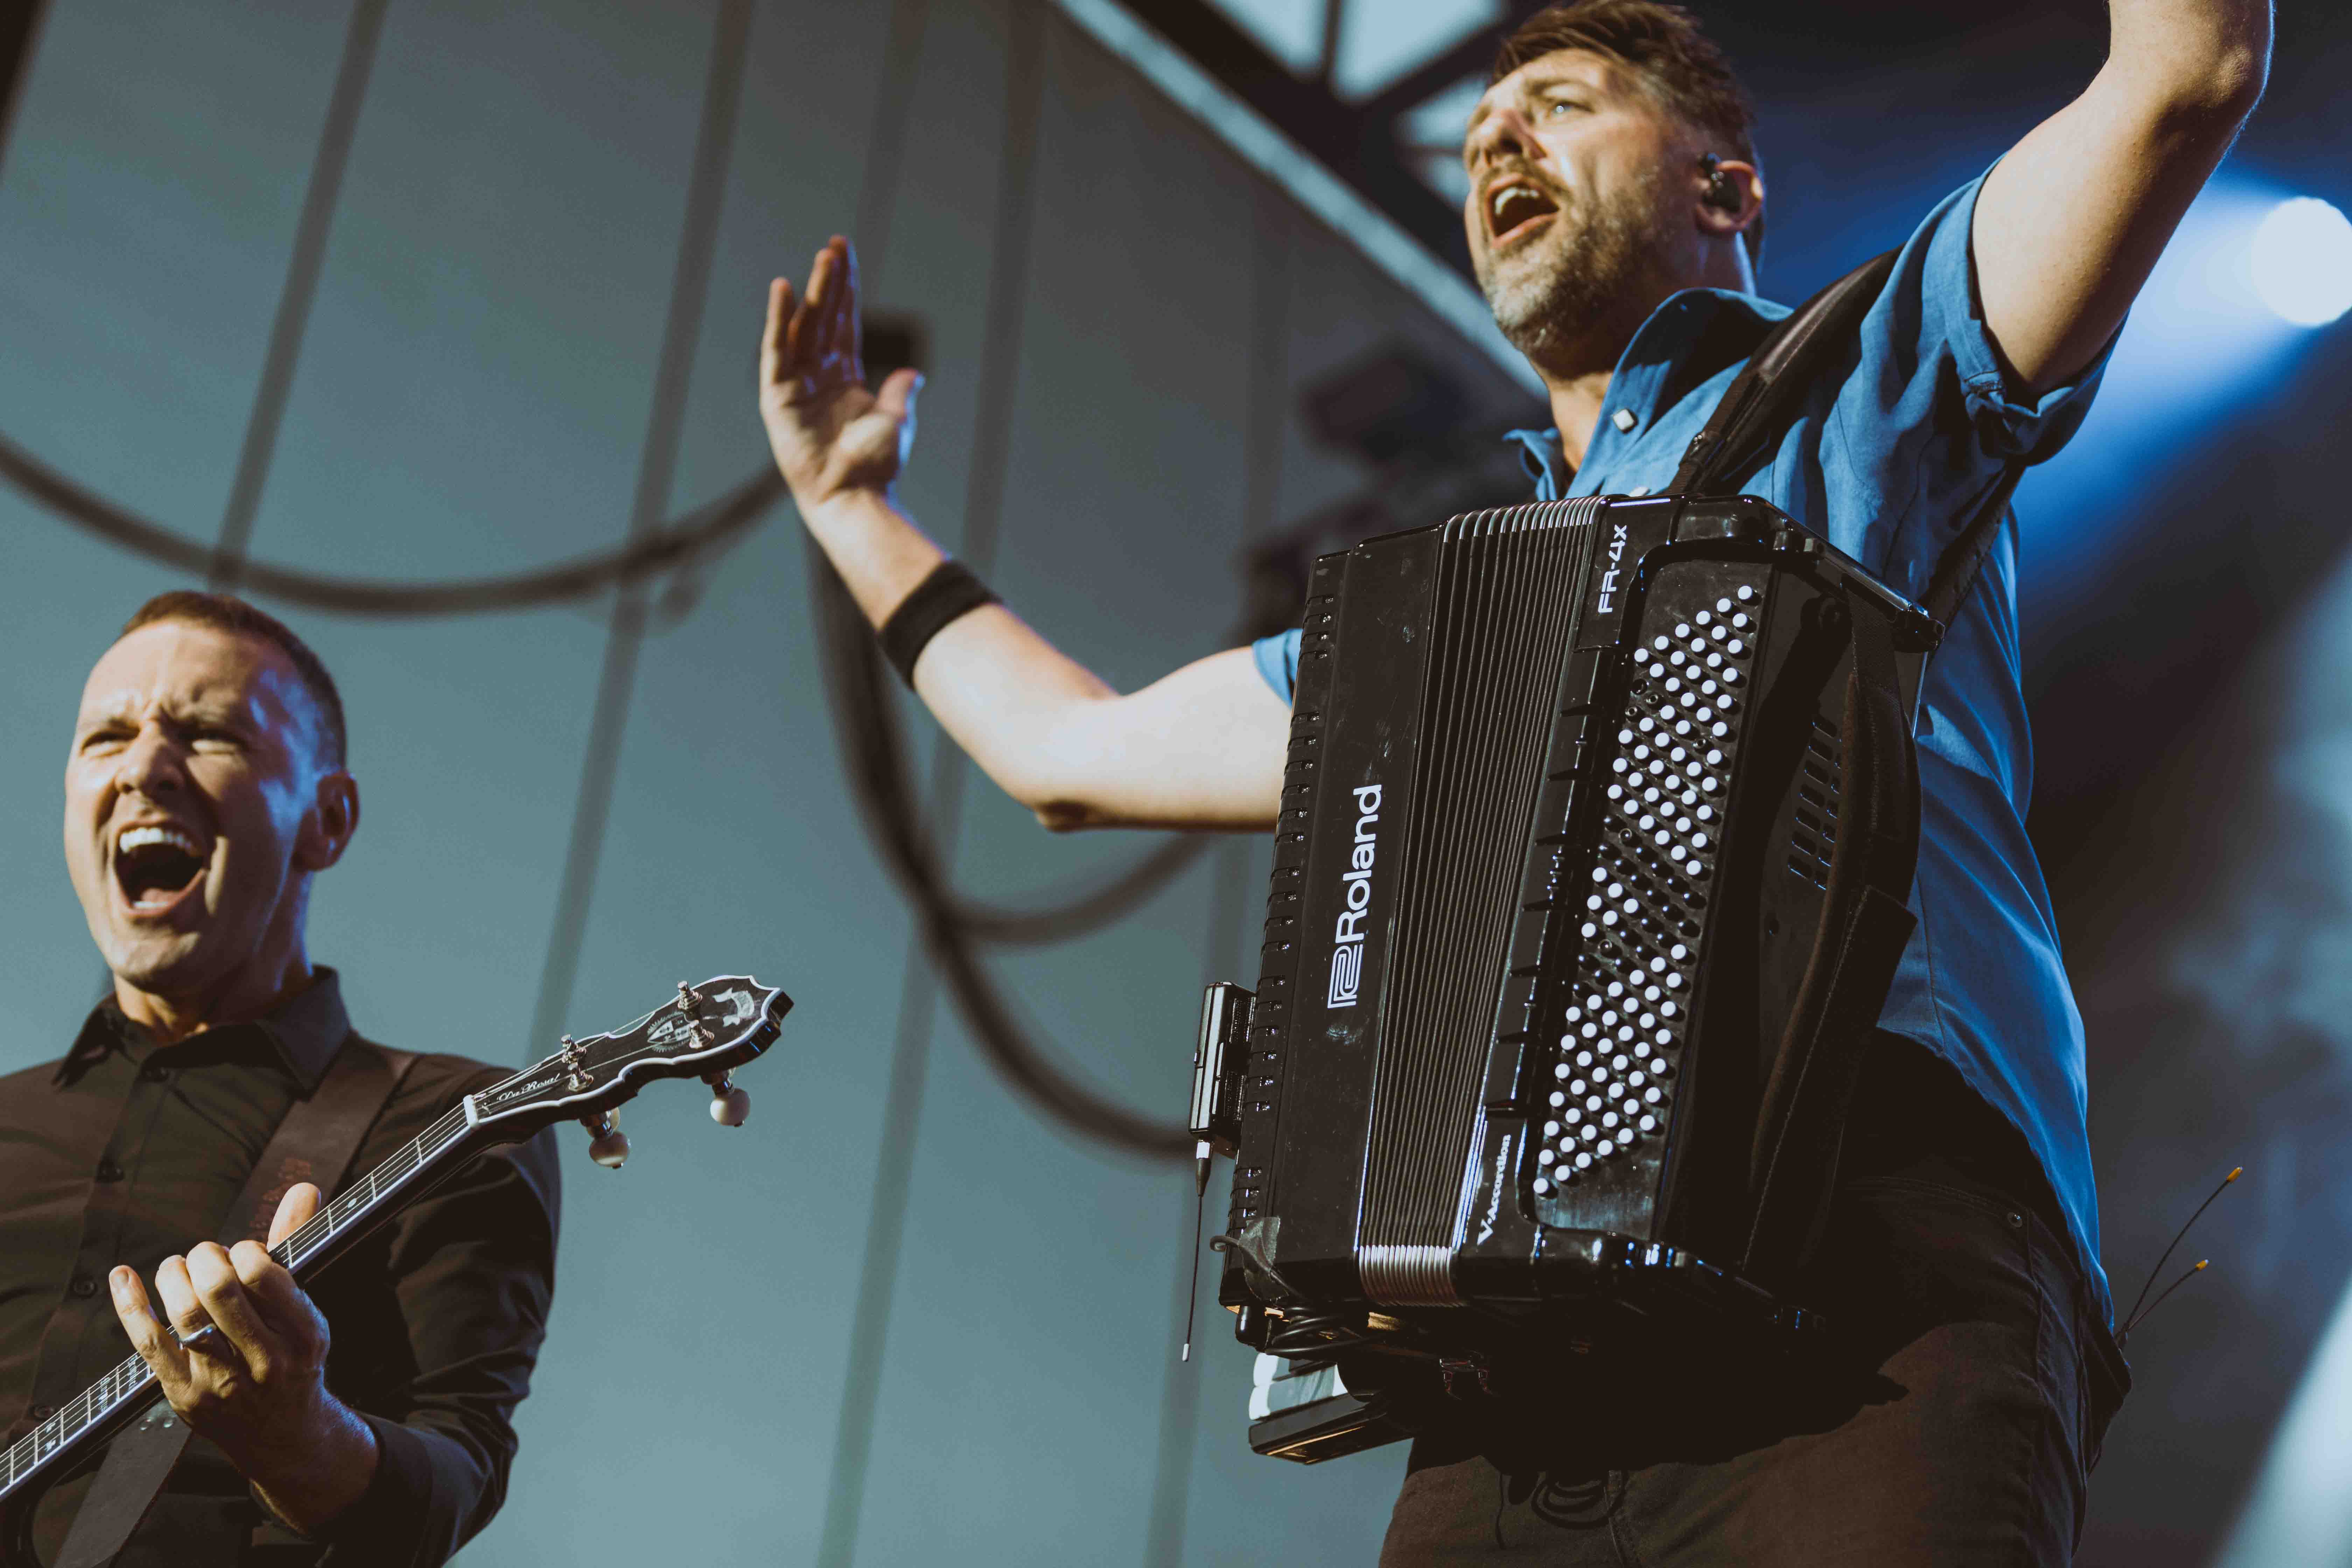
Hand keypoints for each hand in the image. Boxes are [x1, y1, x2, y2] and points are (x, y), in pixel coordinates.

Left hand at [109, 1183, 378, 1533]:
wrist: (283, 1434)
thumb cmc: (293, 1355)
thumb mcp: (307, 1308)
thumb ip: (297, 1246)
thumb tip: (303, 1187)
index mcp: (305, 1335)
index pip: (264, 1274)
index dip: (245, 1249)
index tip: (243, 1251)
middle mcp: (266, 1361)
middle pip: (219, 1289)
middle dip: (205, 1256)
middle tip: (206, 1254)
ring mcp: (223, 1383)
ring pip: (184, 1313)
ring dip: (173, 1275)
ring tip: (179, 1268)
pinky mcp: (184, 1396)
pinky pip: (148, 1343)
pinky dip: (131, 1303)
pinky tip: (124, 1277)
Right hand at [759, 235, 922, 510]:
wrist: (853, 496)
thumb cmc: (873, 466)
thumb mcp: (895, 420)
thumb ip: (901, 393)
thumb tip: (913, 373)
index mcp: (843, 376)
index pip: (843, 322)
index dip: (845, 289)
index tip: (847, 255)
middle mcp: (817, 374)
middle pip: (823, 316)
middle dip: (829, 281)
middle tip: (836, 244)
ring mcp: (795, 383)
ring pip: (803, 326)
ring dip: (811, 292)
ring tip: (823, 258)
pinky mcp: (776, 396)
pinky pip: (776, 350)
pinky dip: (777, 320)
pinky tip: (782, 290)